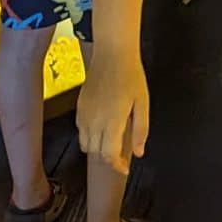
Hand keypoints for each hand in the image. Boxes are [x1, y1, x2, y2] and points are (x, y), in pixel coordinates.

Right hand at [77, 51, 148, 175]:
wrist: (112, 54)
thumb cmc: (130, 76)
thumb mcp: (143, 104)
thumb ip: (141, 130)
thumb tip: (139, 152)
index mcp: (112, 121)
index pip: (109, 155)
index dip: (117, 165)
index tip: (124, 167)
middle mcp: (94, 121)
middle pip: (95, 153)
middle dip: (108, 158)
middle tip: (121, 155)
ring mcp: (84, 114)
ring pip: (85, 144)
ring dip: (97, 148)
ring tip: (111, 142)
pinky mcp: (79, 107)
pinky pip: (80, 130)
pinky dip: (89, 136)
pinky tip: (102, 128)